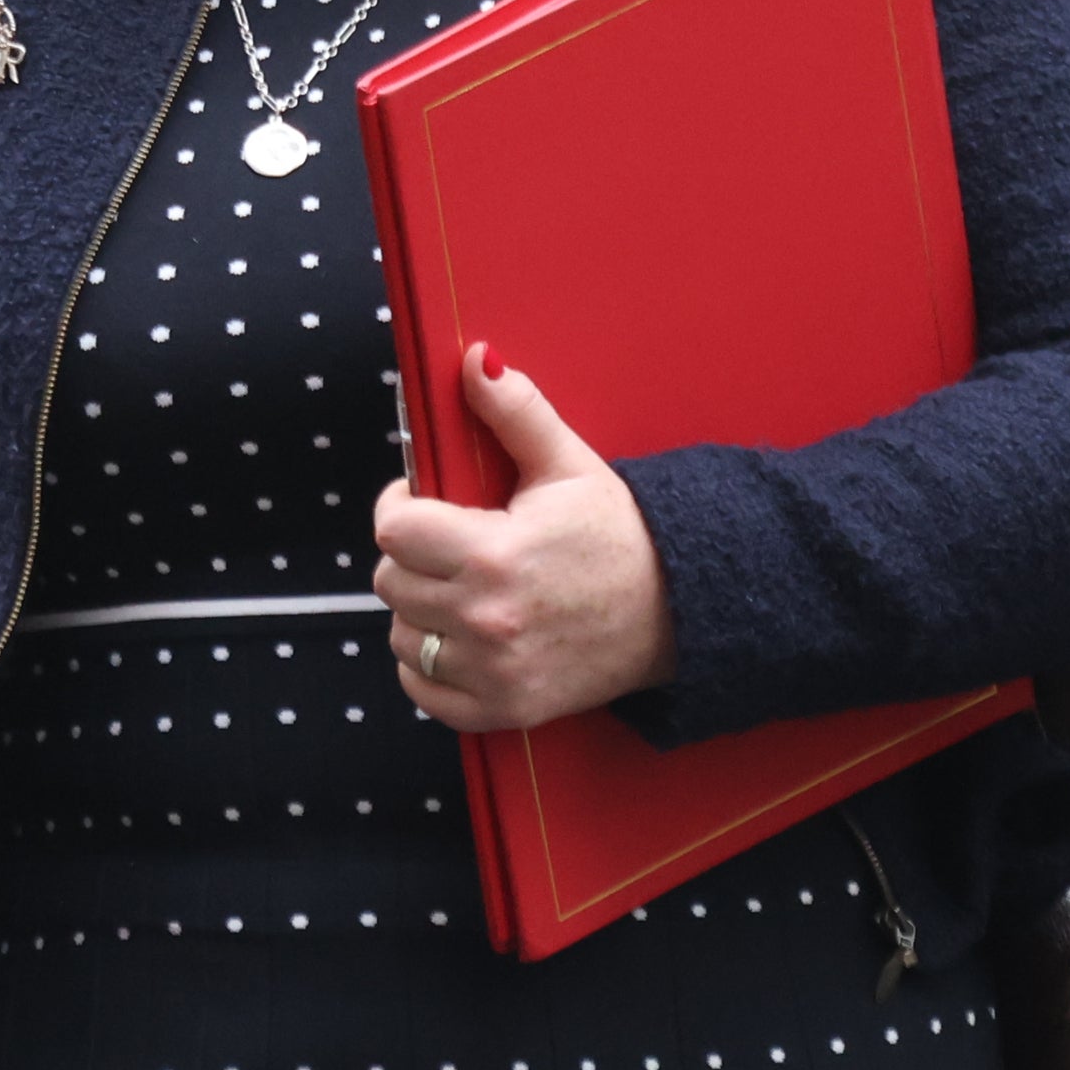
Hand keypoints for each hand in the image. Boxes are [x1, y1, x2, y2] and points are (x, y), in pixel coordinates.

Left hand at [373, 342, 679, 733]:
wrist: (679, 611)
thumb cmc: (620, 536)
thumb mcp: (569, 464)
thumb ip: (515, 411)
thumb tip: (475, 360)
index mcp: (496, 555)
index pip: (394, 532)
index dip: (399, 507)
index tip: (421, 501)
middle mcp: (488, 621)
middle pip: (390, 582)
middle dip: (412, 555)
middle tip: (449, 541)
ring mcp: (494, 673)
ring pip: (401, 636)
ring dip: (418, 610)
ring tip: (460, 587)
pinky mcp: (503, 709)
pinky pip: (422, 691)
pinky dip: (428, 667)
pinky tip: (461, 636)